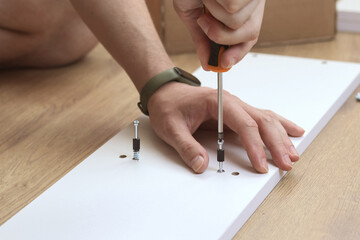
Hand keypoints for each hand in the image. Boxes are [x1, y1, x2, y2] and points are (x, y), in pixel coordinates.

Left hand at [147, 82, 304, 172]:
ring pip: (266, 119)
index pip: (243, 123)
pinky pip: (262, 118)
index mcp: (218, 102)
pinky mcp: (236, 114)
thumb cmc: (169, 106)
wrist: (166, 93)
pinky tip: (292, 131)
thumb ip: (186, 146)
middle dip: (276, 143)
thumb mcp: (171, 127)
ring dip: (281, 136)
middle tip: (286, 163)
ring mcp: (236, 107)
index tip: (261, 164)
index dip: (255, 146)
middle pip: (261, 121)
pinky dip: (278, 126)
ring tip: (293, 154)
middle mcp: (231, 102)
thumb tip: (201, 165)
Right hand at [174, 0, 264, 69]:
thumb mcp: (193, 16)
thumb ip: (203, 40)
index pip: (250, 37)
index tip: (224, 62)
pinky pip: (233, 7)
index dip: (238, 52)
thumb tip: (208, 63)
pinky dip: (215, 2)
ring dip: (214, 12)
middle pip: (248, 33)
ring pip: (237, 21)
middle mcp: (252, 1)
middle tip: (204, 20)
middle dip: (220, 34)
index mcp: (242, 9)